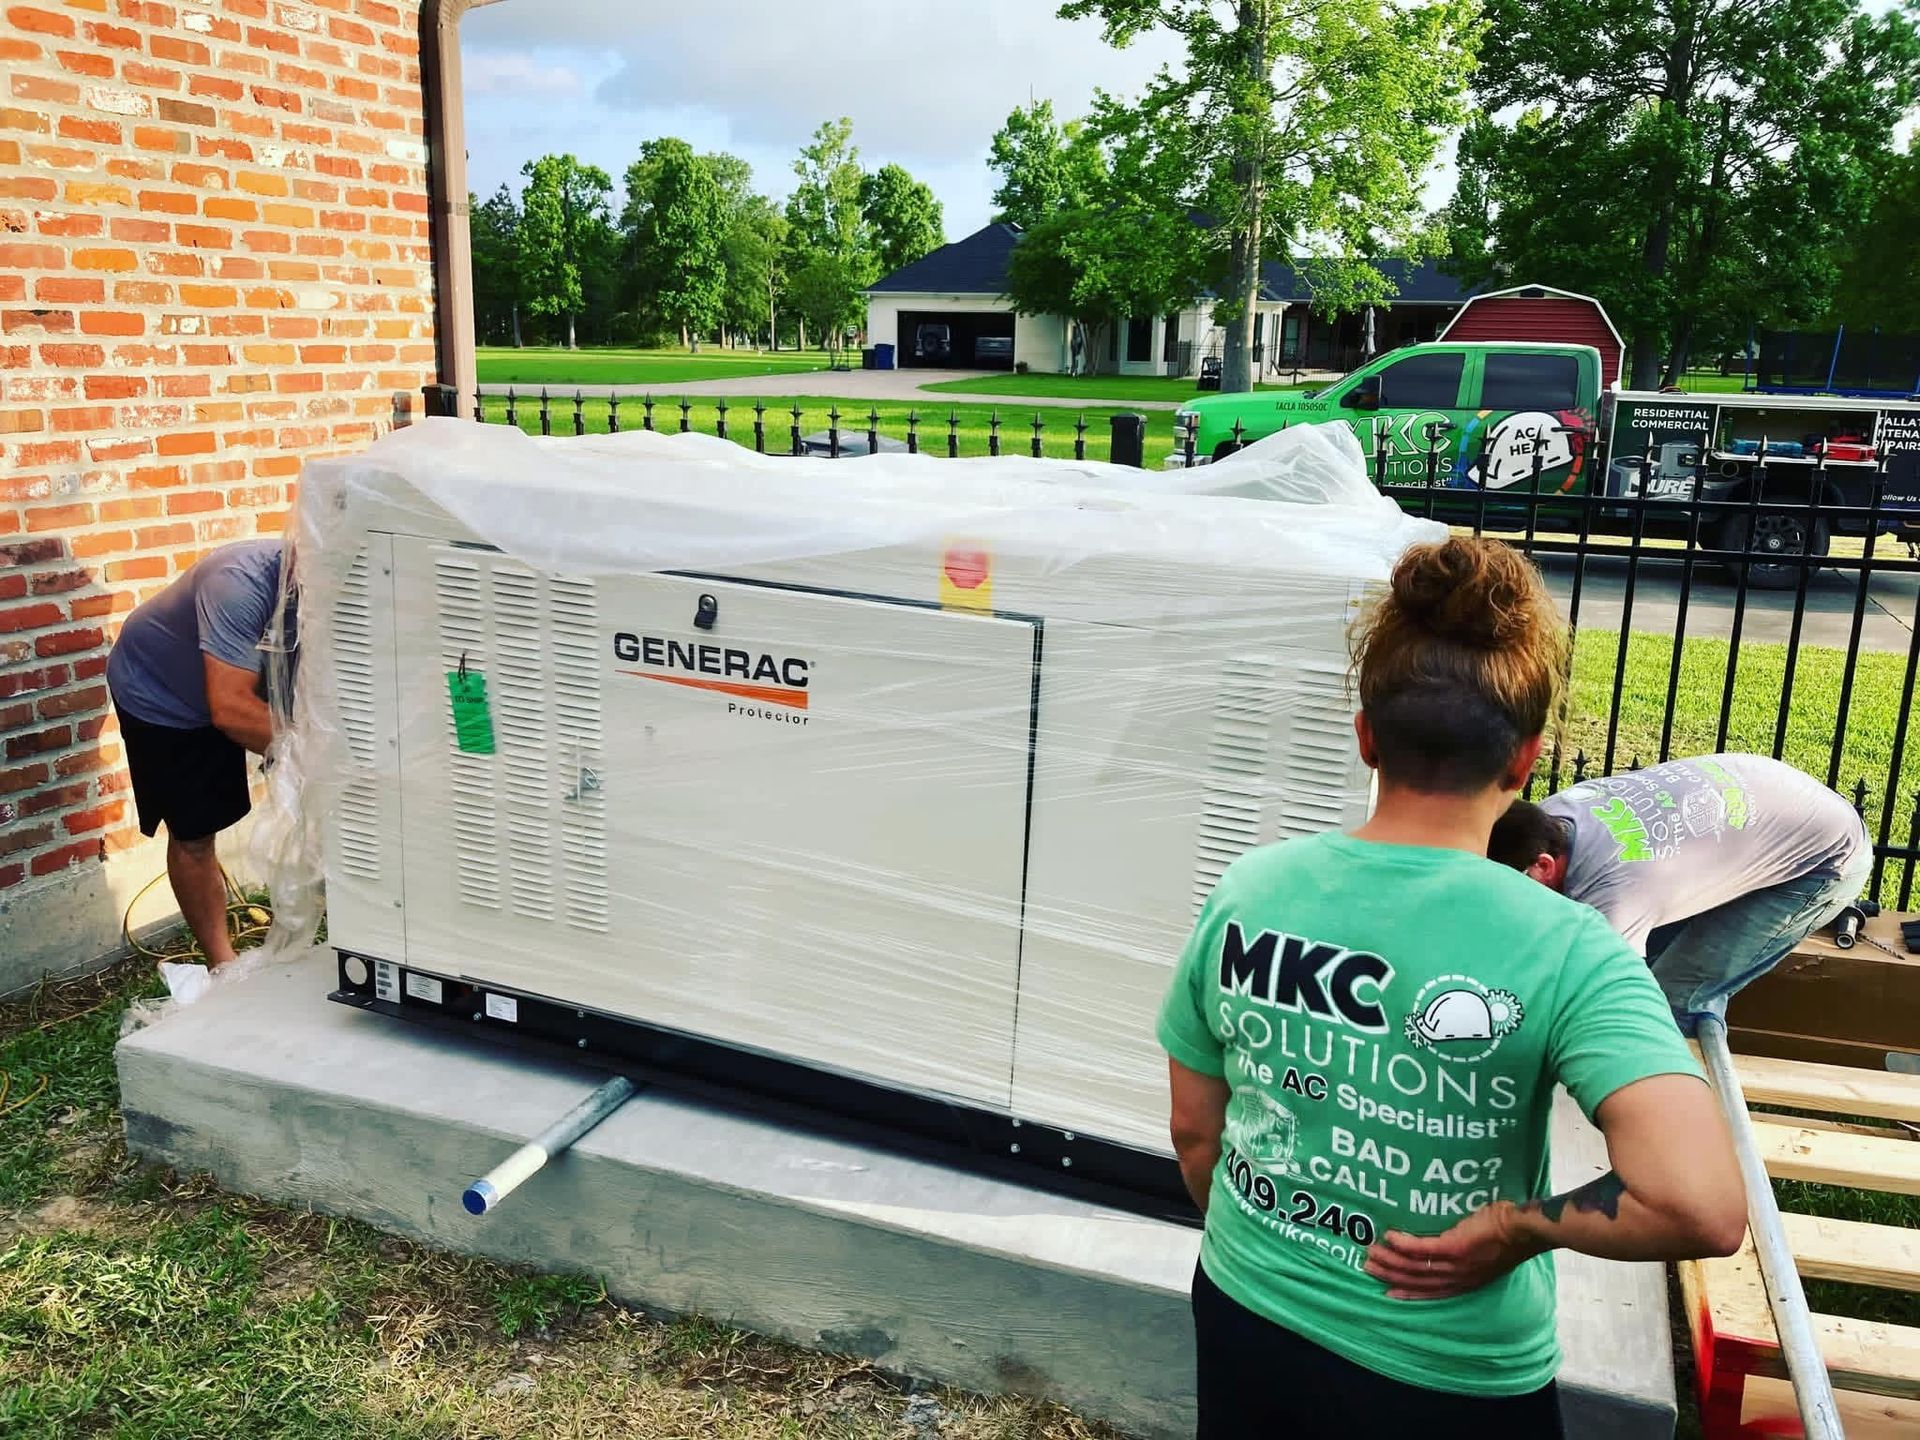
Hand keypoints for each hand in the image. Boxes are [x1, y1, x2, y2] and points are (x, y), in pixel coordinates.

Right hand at [1363, 1201, 1544, 1299]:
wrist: (1524, 1229)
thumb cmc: (1510, 1234)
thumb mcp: (1487, 1254)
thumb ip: (1468, 1254)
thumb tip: (1452, 1241)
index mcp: (1466, 1281)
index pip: (1432, 1291)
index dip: (1408, 1293)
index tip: (1388, 1292)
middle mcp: (1459, 1278)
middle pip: (1418, 1280)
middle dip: (1391, 1276)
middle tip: (1368, 1267)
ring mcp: (1456, 1265)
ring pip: (1416, 1267)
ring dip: (1391, 1260)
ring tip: (1371, 1251)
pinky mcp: (1454, 1247)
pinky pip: (1422, 1249)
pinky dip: (1403, 1244)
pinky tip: (1389, 1236)